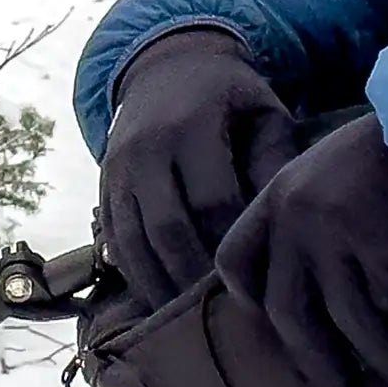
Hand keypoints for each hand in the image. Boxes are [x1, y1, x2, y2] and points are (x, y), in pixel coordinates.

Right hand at [98, 27, 301, 307]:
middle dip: (199, 277)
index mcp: (192, 125)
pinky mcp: (103, 186)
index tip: (263, 278)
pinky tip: (165, 302)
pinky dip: (138, 276)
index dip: (235, 244)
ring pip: (135, 243)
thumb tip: (283, 225)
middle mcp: (146, 148)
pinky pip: (115, 242)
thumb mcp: (263, 113)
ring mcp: (118, 169)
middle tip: (231, 315)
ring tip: (198, 320)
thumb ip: (274, 162)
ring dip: (164, 287)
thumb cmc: (232, 98)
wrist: (167, 66)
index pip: (213, 200)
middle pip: (169, 230)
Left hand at [213, 112, 387, 386]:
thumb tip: (313, 283)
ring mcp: (337, 236)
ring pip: (347, 318)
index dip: (245, 296)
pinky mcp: (382, 246)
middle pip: (288, 309)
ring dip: (373, 356)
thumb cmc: (386, 147)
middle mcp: (296, 221)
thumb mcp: (325, 170)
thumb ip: (304, 215)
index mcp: (277, 197)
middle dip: (312, 358)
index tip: (262, 318)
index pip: (234, 257)